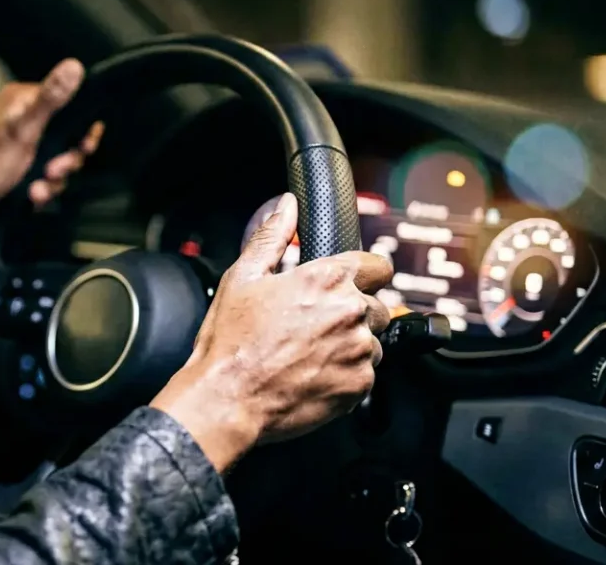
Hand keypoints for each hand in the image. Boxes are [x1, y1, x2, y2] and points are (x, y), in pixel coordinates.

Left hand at [0, 59, 103, 240]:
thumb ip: (50, 99)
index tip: (83, 148)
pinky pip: (41, 176)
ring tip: (37, 192)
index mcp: (22, 100)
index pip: (70, 106)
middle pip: (66, 138)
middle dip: (66, 161)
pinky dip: (40, 188)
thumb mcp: (22, 130)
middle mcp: (21, 117)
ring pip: (56, 161)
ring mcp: (17, 144)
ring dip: (53, 181)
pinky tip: (32, 199)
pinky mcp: (14, 166)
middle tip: (53, 173)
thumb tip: (75, 63)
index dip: (82, 130)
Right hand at [150, 193, 391, 471]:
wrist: (227, 398)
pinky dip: (346, 376)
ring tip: (310, 354)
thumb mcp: (242, 278)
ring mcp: (359, 350)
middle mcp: (351, 311)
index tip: (355, 283)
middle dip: (353, 314)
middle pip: (378, 306)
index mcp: (327, 279)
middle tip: (316, 327)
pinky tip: (313, 375)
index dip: (365, 273)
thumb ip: (272, 237)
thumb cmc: (230, 342)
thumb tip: (286, 207)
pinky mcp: (360, 386)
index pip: (378, 265)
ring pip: (372, 343)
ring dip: (351, 346)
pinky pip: (365, 376)